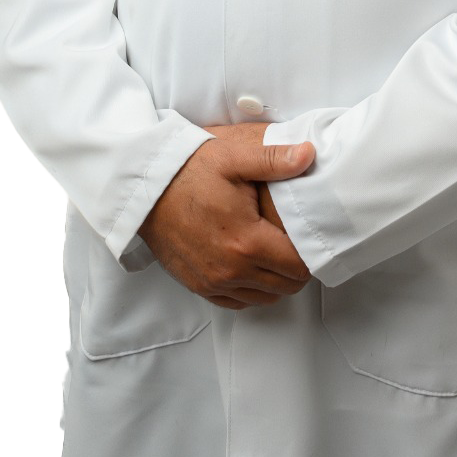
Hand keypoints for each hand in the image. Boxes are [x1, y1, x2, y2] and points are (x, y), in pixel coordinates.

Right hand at [138, 126, 314, 309]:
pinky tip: (251, 264)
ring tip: (276, 250)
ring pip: (264, 297)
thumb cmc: (189, 169)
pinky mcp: (198, 285)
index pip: (298, 266)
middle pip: (286, 285)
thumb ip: (274, 159)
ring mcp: (213, 282)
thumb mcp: (234, 156)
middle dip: (297, 266)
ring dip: (276, 279)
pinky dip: (251, 288)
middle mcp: (231, 270)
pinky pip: (238, 301)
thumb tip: (308, 155)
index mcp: (246, 241)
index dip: (311, 252)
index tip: (311, 234)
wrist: (145, 187)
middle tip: (296, 240)